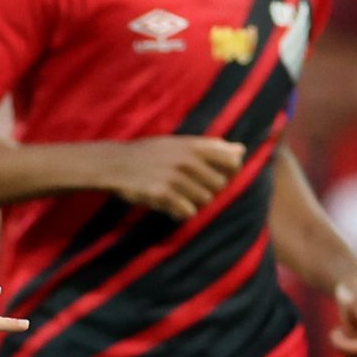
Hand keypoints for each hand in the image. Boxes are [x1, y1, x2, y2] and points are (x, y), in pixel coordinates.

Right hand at [97, 136, 245, 218]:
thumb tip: (241, 150)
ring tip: (178, 196)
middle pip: (219, 185)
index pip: (231, 161)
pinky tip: (171, 206)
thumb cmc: (150, 153)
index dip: (230, 172)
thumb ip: (211, 147)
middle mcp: (186, 160)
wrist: (115, 164)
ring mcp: (174, 178)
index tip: (219, 176)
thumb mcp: (179, 144)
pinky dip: (182, 212)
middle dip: (209, 190)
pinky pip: (188, 212)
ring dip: (194, 202)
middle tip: (191, 188)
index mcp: (193, 145)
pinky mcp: (162, 194)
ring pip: (204, 200)